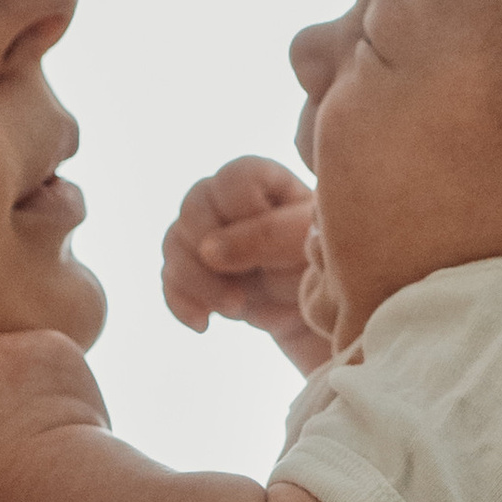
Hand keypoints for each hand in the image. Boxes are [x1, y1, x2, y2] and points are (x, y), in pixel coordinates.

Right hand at [161, 158, 328, 372]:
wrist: (330, 321)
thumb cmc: (332, 267)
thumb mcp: (312, 243)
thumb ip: (267, 235)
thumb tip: (207, 250)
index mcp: (268, 182)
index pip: (234, 177)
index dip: (241, 211)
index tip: (267, 245)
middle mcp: (234, 204)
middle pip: (194, 205)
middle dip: (207, 251)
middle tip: (238, 290)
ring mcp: (214, 239)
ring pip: (175, 242)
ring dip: (195, 281)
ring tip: (233, 310)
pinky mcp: (203, 274)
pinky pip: (170, 279)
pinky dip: (180, 302)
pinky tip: (203, 324)